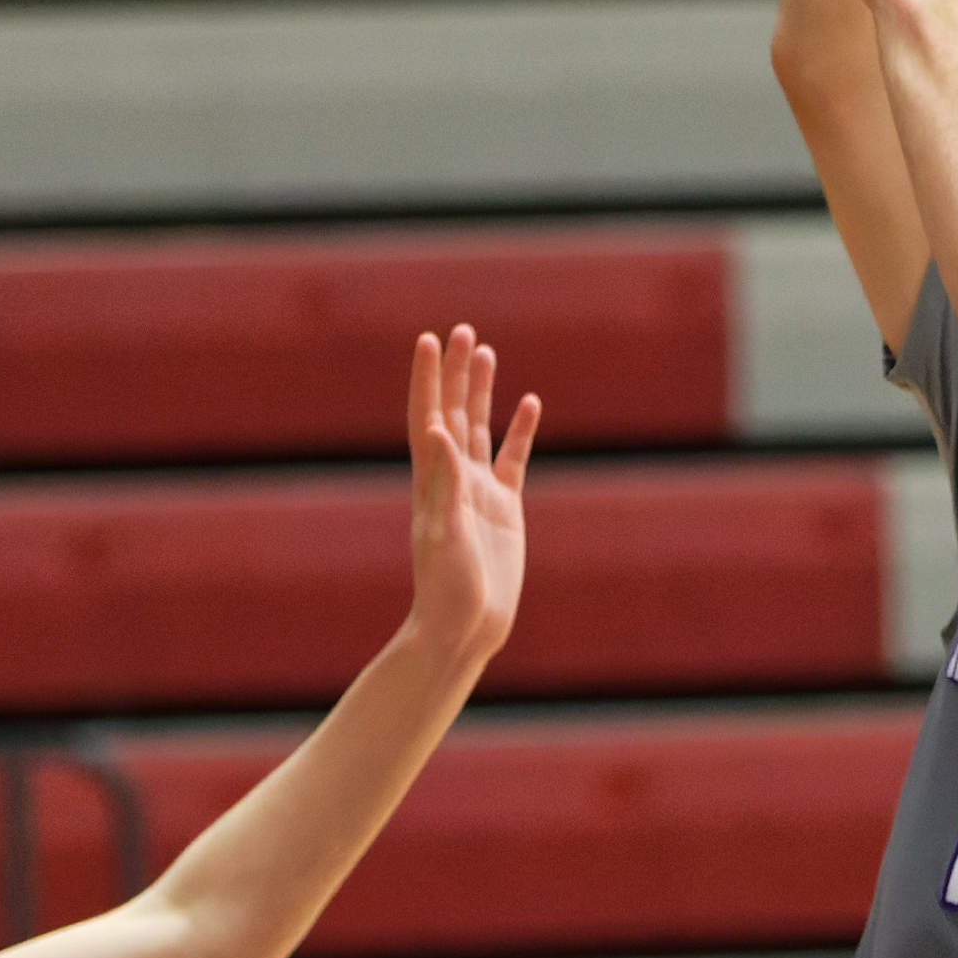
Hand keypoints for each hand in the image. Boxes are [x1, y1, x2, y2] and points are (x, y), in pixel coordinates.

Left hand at [401, 324, 537, 672]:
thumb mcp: (445, 532)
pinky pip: (512, 459)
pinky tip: (529, 403)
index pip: (428, 416)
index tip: (429, 340)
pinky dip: (520, 430)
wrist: (466, 627)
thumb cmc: (447, 587)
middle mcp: (452, 479)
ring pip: (481, 429)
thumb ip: (444, 482)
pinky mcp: (505, 508)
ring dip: (483, 392)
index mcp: (431, 481)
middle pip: (454, 412)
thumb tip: (436, 429)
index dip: (428, 379)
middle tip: (462, 330)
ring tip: (486, 351)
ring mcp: (479, 492)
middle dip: (456, 373)